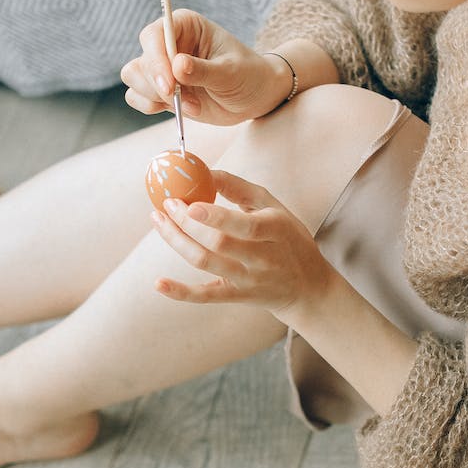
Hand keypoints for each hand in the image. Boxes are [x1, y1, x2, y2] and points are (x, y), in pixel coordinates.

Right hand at [122, 10, 289, 125]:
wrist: (255, 96)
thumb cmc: (248, 75)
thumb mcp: (231, 72)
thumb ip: (203, 70)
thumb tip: (177, 66)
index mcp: (185, 25)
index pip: (154, 35)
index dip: (156, 60)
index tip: (170, 86)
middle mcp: (168, 42)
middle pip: (141, 60)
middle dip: (158, 86)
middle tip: (185, 103)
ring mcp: (162, 66)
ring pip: (134, 78)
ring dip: (156, 98)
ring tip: (191, 107)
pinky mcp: (160, 89)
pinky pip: (136, 96)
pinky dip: (150, 106)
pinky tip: (177, 110)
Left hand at [151, 170, 335, 318]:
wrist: (308, 287)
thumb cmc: (288, 239)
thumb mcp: (274, 208)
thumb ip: (240, 188)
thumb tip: (206, 171)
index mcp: (275, 229)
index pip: (244, 225)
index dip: (216, 216)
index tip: (190, 203)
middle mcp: (263, 257)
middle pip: (218, 243)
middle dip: (187, 224)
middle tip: (167, 205)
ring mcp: (249, 279)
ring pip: (206, 263)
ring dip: (177, 242)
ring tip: (159, 221)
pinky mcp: (237, 296)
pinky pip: (206, 296)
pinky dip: (181, 292)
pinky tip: (158, 283)